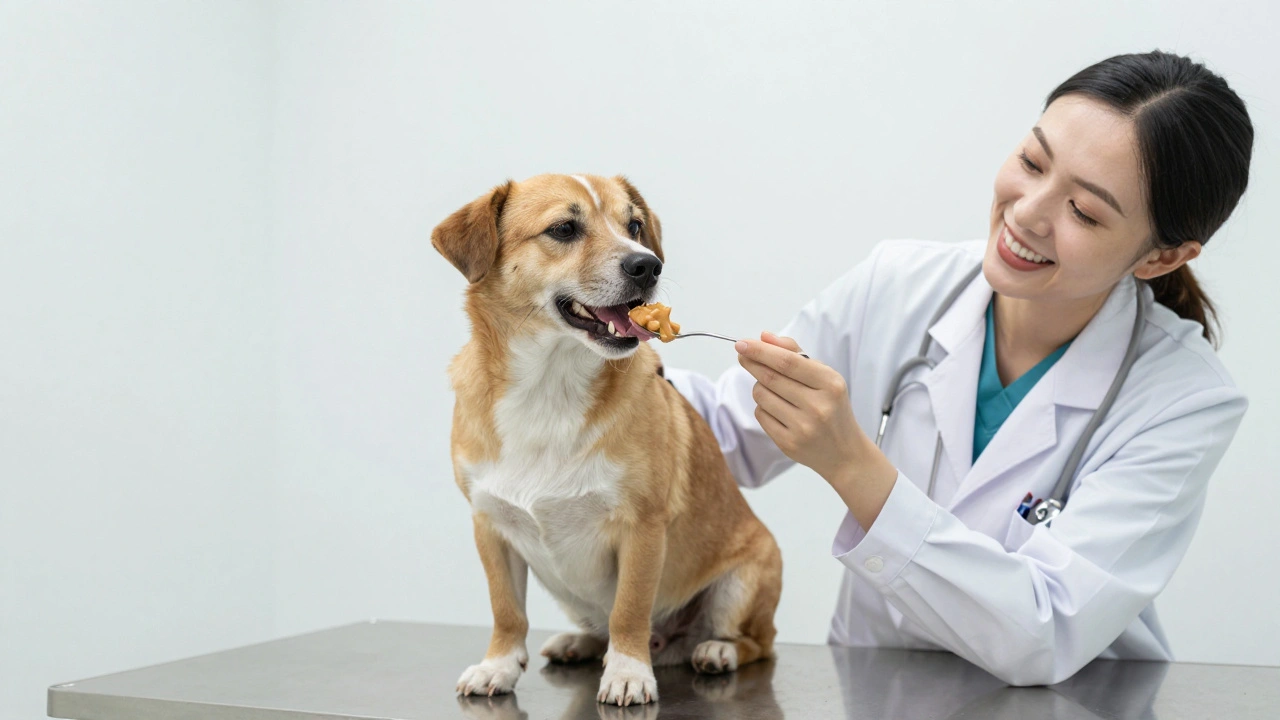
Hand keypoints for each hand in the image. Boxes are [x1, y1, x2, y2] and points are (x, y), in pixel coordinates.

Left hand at [735, 332, 897, 527]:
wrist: (845, 452)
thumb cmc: (832, 407)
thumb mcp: (824, 377)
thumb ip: (795, 354)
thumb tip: (764, 336)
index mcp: (830, 384)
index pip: (787, 362)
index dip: (761, 351)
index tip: (741, 343)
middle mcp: (818, 406)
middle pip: (770, 377)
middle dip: (752, 363)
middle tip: (742, 355)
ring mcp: (803, 427)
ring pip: (761, 396)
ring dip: (759, 386)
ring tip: (772, 388)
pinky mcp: (789, 444)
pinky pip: (761, 415)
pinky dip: (763, 407)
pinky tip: (777, 409)